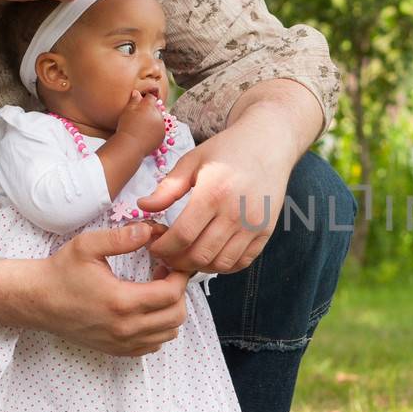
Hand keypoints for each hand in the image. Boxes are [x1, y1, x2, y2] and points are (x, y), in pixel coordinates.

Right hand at [28, 223, 190, 355]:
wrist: (37, 300)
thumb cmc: (61, 272)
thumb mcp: (88, 246)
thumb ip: (122, 237)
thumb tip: (151, 231)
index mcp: (121, 302)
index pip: (172, 294)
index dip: (179, 276)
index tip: (172, 262)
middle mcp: (124, 328)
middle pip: (176, 316)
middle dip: (179, 292)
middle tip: (165, 274)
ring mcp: (121, 343)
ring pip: (168, 333)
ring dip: (170, 311)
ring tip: (155, 290)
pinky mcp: (116, 350)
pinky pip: (153, 344)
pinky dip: (158, 328)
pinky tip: (145, 308)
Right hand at [115, 90, 166, 156]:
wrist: (130, 145)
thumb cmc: (126, 127)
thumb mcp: (127, 111)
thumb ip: (134, 100)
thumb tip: (137, 92)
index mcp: (150, 107)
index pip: (151, 97)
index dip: (146, 98)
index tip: (141, 102)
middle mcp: (158, 115)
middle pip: (156, 108)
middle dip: (150, 109)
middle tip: (140, 115)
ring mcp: (162, 126)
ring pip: (159, 119)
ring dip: (153, 120)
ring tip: (142, 125)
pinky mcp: (162, 136)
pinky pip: (160, 129)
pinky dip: (155, 130)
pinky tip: (146, 132)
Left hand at [136, 122, 293, 273]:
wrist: (269, 144)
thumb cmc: (228, 150)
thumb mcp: (193, 161)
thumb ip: (168, 188)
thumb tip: (143, 207)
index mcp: (213, 193)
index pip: (182, 236)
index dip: (163, 248)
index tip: (154, 247)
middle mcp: (236, 213)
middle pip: (200, 255)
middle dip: (176, 261)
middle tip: (166, 255)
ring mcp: (254, 225)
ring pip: (220, 264)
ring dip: (199, 267)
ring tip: (186, 256)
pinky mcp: (266, 232)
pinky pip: (242, 263)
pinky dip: (223, 266)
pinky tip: (210, 255)